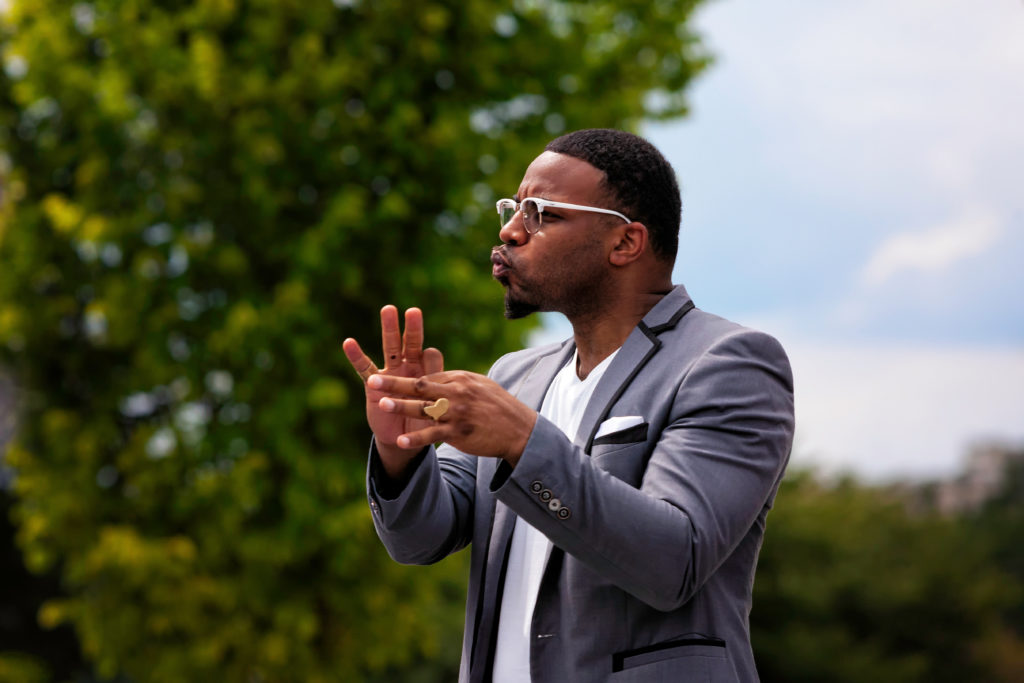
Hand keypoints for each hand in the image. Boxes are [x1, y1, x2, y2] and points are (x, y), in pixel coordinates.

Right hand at [343, 306, 443, 475]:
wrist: (405, 439)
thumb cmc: (424, 418)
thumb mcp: (434, 403)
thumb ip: (437, 382)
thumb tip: (439, 361)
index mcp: (426, 371)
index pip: (431, 355)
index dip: (432, 358)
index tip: (430, 359)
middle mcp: (408, 367)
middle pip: (411, 343)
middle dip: (412, 328)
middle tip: (414, 311)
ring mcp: (390, 374)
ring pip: (390, 348)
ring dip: (390, 329)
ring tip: (388, 309)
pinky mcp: (373, 384)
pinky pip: (364, 368)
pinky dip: (356, 356)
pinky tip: (348, 343)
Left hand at [366, 371, 537, 465]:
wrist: (519, 430)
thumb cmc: (497, 406)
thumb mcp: (479, 386)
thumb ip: (457, 382)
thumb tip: (437, 378)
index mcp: (460, 379)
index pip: (428, 376)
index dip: (407, 379)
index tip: (387, 379)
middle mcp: (457, 393)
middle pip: (420, 386)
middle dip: (394, 383)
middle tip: (372, 380)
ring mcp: (457, 413)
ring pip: (423, 409)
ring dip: (400, 406)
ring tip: (380, 405)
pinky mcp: (459, 433)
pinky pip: (433, 435)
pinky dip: (417, 439)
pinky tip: (401, 442)